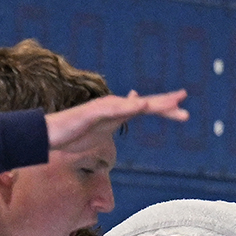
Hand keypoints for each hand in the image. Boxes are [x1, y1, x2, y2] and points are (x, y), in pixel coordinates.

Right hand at [45, 90, 187, 158]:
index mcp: (118, 113)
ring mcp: (104, 108)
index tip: (183, 109)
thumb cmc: (73, 136)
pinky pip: (115, 109)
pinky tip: (143, 105)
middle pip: (145, 104)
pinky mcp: (93, 112)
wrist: (50, 136)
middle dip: (166, 103)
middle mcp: (114, 106)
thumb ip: (113, 130)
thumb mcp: (100, 136)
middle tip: (185, 98)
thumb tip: (118, 135)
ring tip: (173, 102)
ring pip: (134, 104)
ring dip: (155, 103)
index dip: (164, 108)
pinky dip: (129, 106)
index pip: (145, 109)